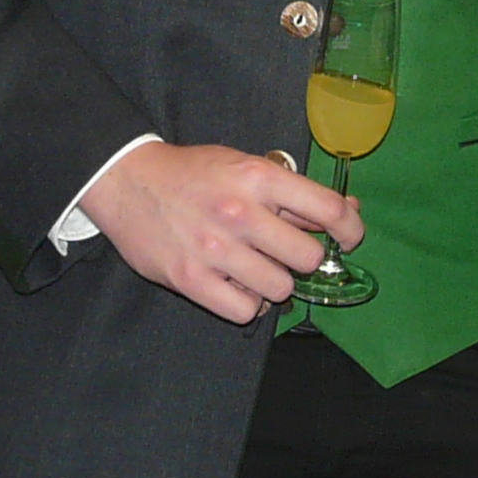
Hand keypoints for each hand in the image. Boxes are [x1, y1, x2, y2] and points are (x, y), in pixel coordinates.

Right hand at [80, 142, 357, 324]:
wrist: (127, 181)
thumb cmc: (193, 173)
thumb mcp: (246, 166)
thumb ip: (294, 192)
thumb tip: (349, 210)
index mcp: (258, 177)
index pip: (328, 209)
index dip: (351, 229)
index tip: (349, 238)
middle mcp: (240, 213)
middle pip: (308, 258)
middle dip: (303, 259)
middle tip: (286, 253)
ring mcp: (214, 249)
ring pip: (280, 289)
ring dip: (274, 283)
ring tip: (255, 268)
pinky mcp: (191, 280)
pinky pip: (245, 311)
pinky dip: (248, 304)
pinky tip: (237, 287)